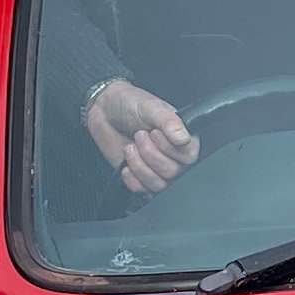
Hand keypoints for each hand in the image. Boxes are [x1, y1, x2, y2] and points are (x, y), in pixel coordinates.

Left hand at [85, 79, 200, 196]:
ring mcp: (157, 169)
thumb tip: (183, 138)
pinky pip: (142, 190)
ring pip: (158, 184)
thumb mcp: (150, 107)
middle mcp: (173, 156)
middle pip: (173, 172)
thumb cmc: (130, 104)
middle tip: (139, 136)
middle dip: (150, 154)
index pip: (189, 156)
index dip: (170, 148)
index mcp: (182, 137)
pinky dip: (131, 178)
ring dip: (140, 166)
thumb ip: (169, 121)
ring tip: (130, 148)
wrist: (104, 112)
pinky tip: (126, 163)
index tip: (154, 132)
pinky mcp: (141, 178)